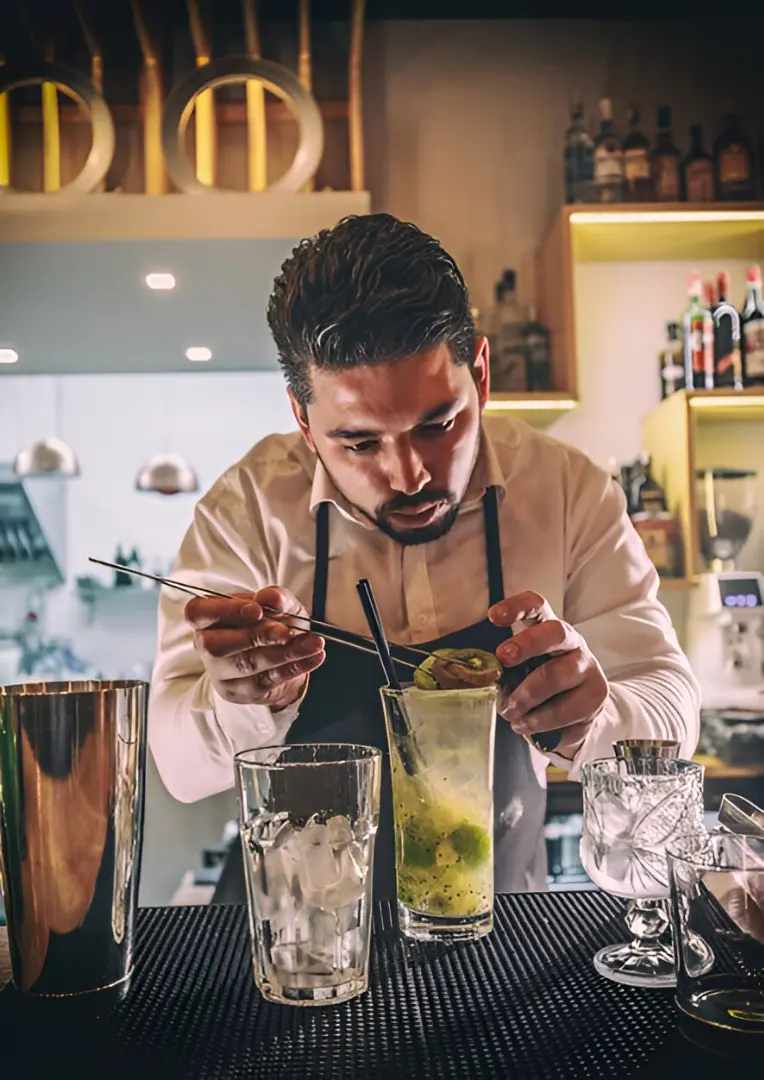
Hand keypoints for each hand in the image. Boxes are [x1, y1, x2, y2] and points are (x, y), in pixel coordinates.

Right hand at [186, 586, 324, 709]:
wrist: (281, 655)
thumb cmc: (271, 622)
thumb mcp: (277, 604)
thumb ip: (276, 597)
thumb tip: (271, 598)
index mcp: (207, 618)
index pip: (197, 613)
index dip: (224, 611)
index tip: (256, 610)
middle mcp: (206, 646)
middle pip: (218, 645)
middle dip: (256, 637)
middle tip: (286, 631)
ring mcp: (221, 673)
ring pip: (247, 665)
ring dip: (284, 653)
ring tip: (313, 643)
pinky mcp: (240, 692)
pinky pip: (266, 680)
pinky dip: (294, 667)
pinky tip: (313, 656)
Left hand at [488, 590, 607, 758]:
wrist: (578, 713)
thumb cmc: (539, 683)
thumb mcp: (521, 669)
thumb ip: (506, 668)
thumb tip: (480, 678)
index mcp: (547, 628)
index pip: (537, 606)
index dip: (517, 607)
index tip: (494, 616)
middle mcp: (572, 641)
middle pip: (555, 633)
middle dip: (526, 644)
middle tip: (502, 658)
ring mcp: (587, 667)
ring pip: (556, 676)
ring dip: (526, 696)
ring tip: (509, 712)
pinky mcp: (596, 695)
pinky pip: (565, 709)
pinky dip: (540, 720)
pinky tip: (526, 725)